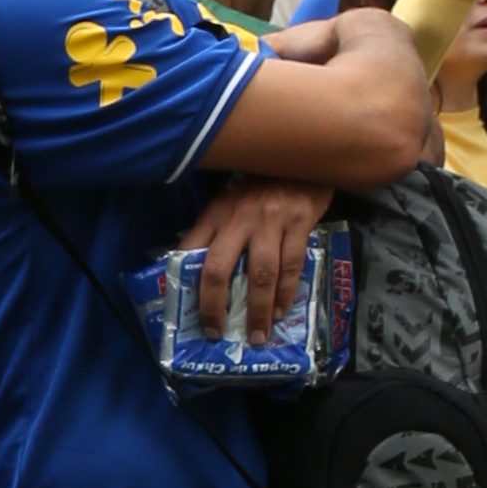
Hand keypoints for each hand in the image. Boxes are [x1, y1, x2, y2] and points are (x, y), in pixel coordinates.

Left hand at [193, 175, 333, 338]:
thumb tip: (192, 266)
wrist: (302, 154)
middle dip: (215, 307)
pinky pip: (292, 266)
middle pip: (219, 269)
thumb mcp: (228, 199)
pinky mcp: (300, 222)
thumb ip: (213, 229)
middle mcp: (239, 217)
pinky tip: (281, 311)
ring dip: (257, 310)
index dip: (184, 282)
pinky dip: (285, 294)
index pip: (190, 250)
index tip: (184, 312)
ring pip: (261, 274)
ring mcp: (271, 220)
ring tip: (257, 334)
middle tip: (216, 333)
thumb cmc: (260, 183)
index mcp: (216, 212)